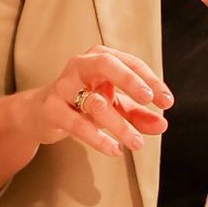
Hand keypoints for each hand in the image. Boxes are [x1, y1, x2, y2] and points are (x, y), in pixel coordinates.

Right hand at [27, 47, 171, 160]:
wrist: (40, 113)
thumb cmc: (82, 103)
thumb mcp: (114, 106)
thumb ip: (138, 115)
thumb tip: (163, 125)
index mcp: (100, 58)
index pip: (131, 63)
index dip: (151, 81)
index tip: (167, 102)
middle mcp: (81, 65)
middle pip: (107, 65)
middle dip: (130, 81)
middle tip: (149, 100)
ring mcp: (63, 86)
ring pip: (94, 102)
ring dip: (119, 124)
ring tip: (137, 143)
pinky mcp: (51, 108)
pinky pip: (77, 123)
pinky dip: (98, 138)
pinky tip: (115, 149)